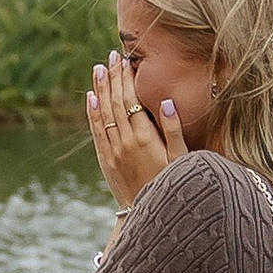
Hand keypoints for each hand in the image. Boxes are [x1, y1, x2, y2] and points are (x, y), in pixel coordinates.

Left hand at [87, 54, 186, 206]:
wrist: (148, 216)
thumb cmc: (172, 185)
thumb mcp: (181, 159)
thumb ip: (174, 130)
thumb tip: (167, 102)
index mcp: (145, 138)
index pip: (132, 100)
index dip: (127, 78)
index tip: (126, 60)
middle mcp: (125, 142)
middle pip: (115, 102)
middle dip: (113, 77)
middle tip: (111, 56)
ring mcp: (112, 151)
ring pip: (103, 113)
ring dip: (100, 89)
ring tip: (99, 69)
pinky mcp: (105, 161)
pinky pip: (95, 131)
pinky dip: (91, 112)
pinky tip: (91, 97)